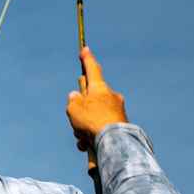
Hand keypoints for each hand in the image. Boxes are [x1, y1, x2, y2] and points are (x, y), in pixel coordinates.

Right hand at [66, 45, 127, 175]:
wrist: (113, 142)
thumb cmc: (91, 120)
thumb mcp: (73, 108)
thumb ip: (73, 100)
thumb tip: (76, 96)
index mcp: (100, 88)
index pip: (92, 69)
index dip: (87, 59)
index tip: (85, 49)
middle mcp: (111, 97)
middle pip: (91, 98)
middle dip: (81, 109)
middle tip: (77, 119)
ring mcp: (117, 111)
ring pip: (94, 115)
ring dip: (84, 126)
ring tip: (82, 136)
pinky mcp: (120, 126)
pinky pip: (101, 128)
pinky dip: (91, 136)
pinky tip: (87, 145)